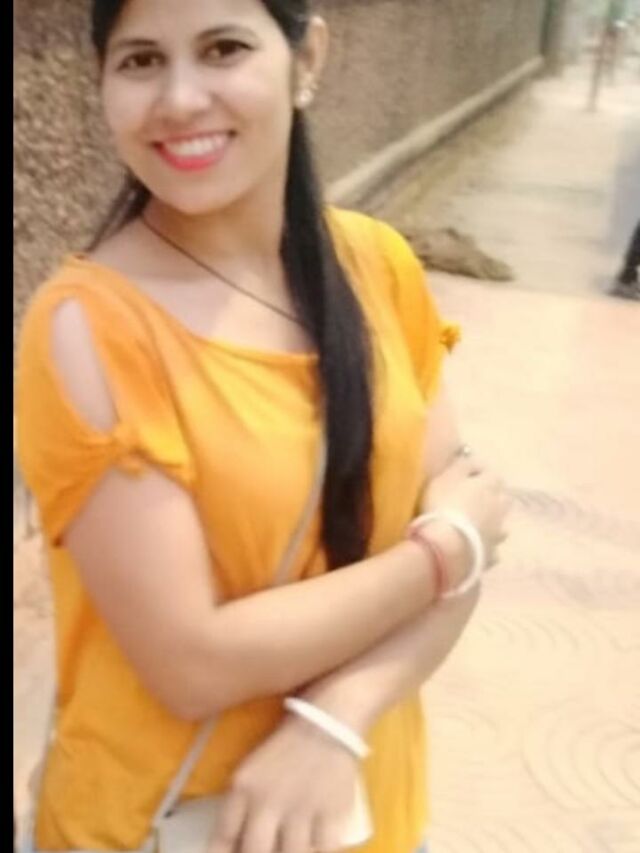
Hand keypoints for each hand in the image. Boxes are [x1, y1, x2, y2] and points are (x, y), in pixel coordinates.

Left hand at [208, 714, 362, 852]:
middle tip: (262, 850)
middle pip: (255, 852)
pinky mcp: (332, 814)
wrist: (328, 721)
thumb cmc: (287, 746)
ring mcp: (301, 809)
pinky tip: (313, 845)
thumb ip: (241, 807)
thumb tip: (234, 846)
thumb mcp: (253, 772)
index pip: (224, 838)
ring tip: (289, 846)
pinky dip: (317, 850)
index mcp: (244, 787)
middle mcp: (268, 801)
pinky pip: (322, 850)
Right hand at [421, 452, 510, 582]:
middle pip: (502, 498)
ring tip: (475, 526)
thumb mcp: (447, 475)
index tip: (464, 476)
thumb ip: (462, 464)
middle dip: (491, 497)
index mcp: (490, 485)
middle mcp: (500, 507)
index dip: (478, 473)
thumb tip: (473, 458)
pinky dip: (485, 547)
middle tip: (472, 500)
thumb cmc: (443, 505)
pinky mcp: (492, 555)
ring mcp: (498, 533)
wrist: (448, 546)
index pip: (491, 473)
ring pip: (501, 525)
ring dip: (491, 523)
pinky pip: (491, 549)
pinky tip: (474, 549)